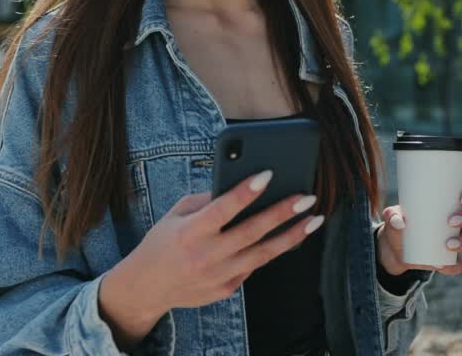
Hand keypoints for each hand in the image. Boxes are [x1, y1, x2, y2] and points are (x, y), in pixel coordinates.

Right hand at [98, 170, 322, 344]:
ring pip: (263, 254)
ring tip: (314, 218)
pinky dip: (273, 249)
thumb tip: (242, 184)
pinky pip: (255, 265)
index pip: (222, 209)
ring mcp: (217, 276)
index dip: (245, 192)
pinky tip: (292, 235)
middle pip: (251, 232)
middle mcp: (204, 256)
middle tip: (307, 197)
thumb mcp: (175, 214)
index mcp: (189, 232)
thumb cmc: (164, 242)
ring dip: (292, 235)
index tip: (268, 174)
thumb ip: (207, 200)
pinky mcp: (226, 289)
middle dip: (282, 213)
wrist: (147, 287)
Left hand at [376, 180, 461, 276]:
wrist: (392, 249)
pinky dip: (452, 265)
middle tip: (451, 221)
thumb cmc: (397, 223)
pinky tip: (442, 265)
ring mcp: (453, 239)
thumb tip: (399, 221)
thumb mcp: (391, 216)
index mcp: (447, 202)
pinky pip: (456, 264)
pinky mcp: (448, 259)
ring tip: (448, 245)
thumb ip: (391, 215)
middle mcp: (455, 219)